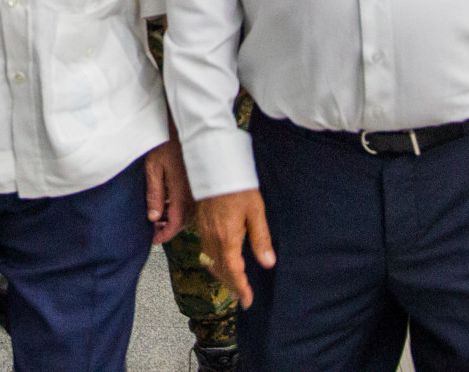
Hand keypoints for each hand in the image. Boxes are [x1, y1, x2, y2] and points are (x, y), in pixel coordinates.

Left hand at [143, 140, 192, 245]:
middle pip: (183, 221)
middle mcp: (193, 194)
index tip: (153, 239)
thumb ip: (154, 195)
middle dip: (168, 228)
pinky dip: (178, 208)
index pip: (176, 223)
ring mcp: (196, 189)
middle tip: (153, 229)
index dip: (164, 235)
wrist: (183, 126)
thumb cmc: (166, 143)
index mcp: (182, 193)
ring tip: (158, 217)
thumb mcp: (153, 169)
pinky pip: (190, 203)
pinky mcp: (197, 182)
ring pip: (187, 213)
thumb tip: (153, 218)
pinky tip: (167, 204)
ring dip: (173, 218)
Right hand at [195, 188, 273, 307]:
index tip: (247, 301)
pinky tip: (221, 261)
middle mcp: (212, 239)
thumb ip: (261, 239)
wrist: (214, 166)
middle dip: (231, 285)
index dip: (240, 288)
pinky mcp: (200, 224)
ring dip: (222, 275)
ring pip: (211, 262)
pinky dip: (214, 262)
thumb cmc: (237, 186)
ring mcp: (204, 232)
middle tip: (242, 297)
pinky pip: (205, 251)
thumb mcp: (255, 212)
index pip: (233, 271)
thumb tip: (268, 262)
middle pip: (220, 270)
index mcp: (227, 238)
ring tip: (233, 283)